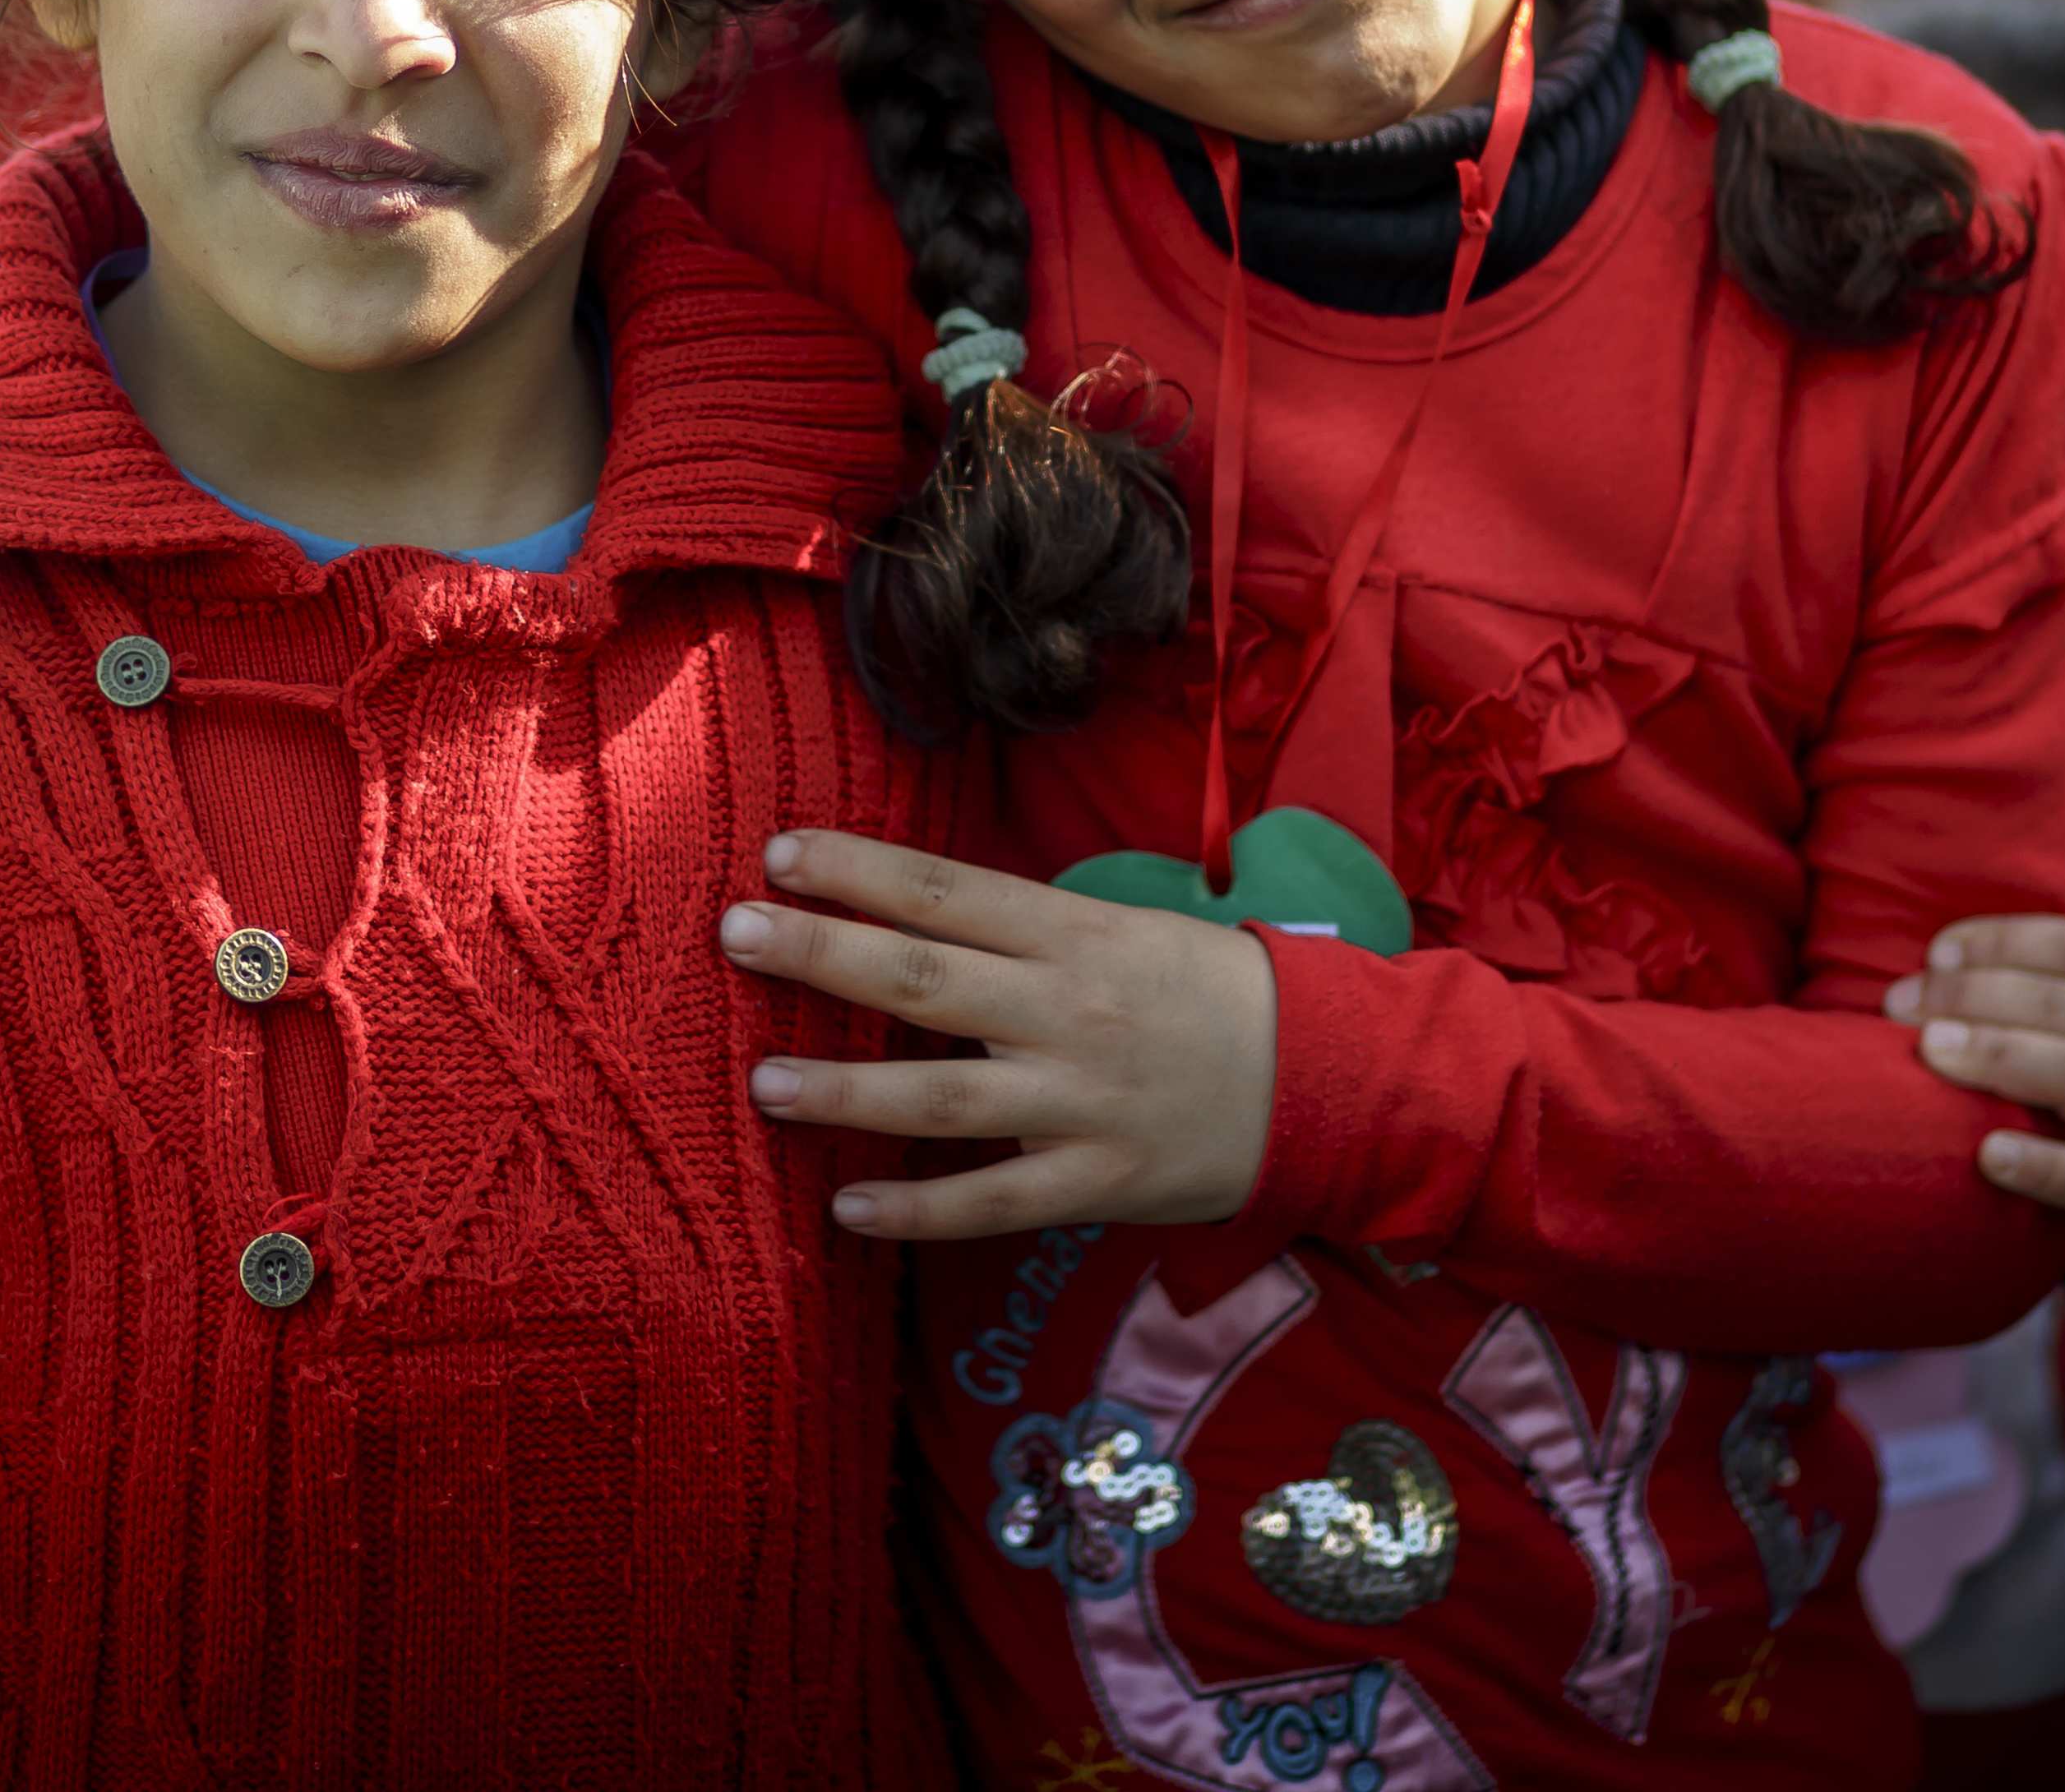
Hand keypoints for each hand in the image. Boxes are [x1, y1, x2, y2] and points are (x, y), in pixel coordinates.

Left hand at [716, 831, 1276, 1243]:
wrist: (1328, 1077)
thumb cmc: (1212, 992)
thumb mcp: (1130, 930)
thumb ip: (1031, 930)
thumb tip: (918, 912)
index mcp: (1079, 936)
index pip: (951, 891)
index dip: (861, 869)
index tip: (780, 853)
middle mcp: (1071, 1011)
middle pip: (927, 977)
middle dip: (824, 952)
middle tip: (735, 932)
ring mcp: (1081, 1103)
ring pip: (944, 1097)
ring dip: (845, 1090)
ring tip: (761, 1082)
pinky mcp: (1098, 1183)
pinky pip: (993, 1203)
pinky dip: (918, 1210)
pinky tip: (847, 1208)